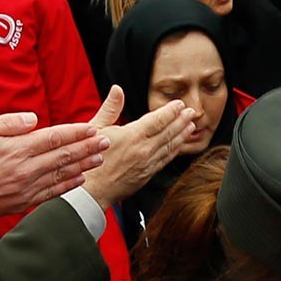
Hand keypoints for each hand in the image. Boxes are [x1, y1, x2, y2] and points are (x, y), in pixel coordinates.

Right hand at [0, 112, 105, 236]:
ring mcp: (26, 188)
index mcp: (16, 149)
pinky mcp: (23, 202)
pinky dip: (68, 185)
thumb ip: (7, 123)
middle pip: (64, 155)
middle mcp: (26, 169)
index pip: (54, 137)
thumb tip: (33, 119)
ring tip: (100, 158)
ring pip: (62, 174)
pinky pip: (52, 192)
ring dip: (84, 165)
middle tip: (106, 140)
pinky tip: (80, 178)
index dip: (75, 132)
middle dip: (88, 147)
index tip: (91, 127)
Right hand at [77, 88, 195, 208]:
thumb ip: (110, 108)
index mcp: (132, 136)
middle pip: (168, 132)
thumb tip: (117, 90)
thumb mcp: (95, 128)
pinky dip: (174, 151)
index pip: (158, 120)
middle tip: (192, 112)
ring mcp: (147, 164)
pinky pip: (165, 160)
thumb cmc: (89, 160)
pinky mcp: (146, 175)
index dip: (171, 111)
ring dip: (182, 135)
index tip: (180, 104)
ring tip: (191, 126)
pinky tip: (179, 146)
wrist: (90, 190)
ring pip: (169, 147)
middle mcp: (143, 150)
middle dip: (181, 121)